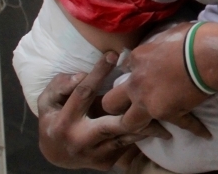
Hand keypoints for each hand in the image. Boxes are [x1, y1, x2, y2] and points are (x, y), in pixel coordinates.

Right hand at [37, 52, 169, 169]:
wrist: (56, 154)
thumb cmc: (54, 118)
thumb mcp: (48, 100)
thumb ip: (60, 86)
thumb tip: (80, 76)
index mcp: (64, 122)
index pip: (83, 94)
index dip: (98, 74)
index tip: (112, 55)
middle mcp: (80, 140)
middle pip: (112, 125)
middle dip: (134, 111)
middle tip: (152, 94)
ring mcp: (94, 154)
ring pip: (126, 137)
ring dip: (147, 124)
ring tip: (168, 111)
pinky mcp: (106, 162)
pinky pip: (128, 145)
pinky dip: (142, 133)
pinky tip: (158, 123)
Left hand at [101, 22, 210, 138]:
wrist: (209, 55)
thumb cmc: (193, 38)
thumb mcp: (170, 32)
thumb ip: (160, 44)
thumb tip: (162, 45)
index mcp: (138, 59)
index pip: (125, 69)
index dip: (134, 72)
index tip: (145, 74)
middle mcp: (137, 83)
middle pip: (111, 102)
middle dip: (115, 105)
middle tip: (127, 105)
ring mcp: (149, 102)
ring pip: (128, 123)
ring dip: (137, 124)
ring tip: (147, 126)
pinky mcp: (168, 114)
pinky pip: (182, 124)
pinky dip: (195, 127)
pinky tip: (204, 132)